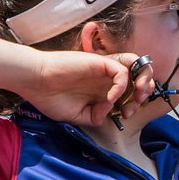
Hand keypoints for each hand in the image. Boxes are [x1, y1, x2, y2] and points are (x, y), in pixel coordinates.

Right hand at [23, 51, 151, 127]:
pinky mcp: (99, 63)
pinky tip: (111, 98)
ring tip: (133, 99)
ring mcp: (104, 70)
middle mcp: (107, 78)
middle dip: (145, 93)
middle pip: (140, 78)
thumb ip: (96, 116)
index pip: (132, 91)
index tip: (126, 116)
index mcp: (103, 90)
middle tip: (133, 108)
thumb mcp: (77, 116)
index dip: (135, 104)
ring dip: (141, 83)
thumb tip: (111, 108)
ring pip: (137, 68)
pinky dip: (122, 85)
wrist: (33, 82)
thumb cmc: (50, 97)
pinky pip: (121, 71)